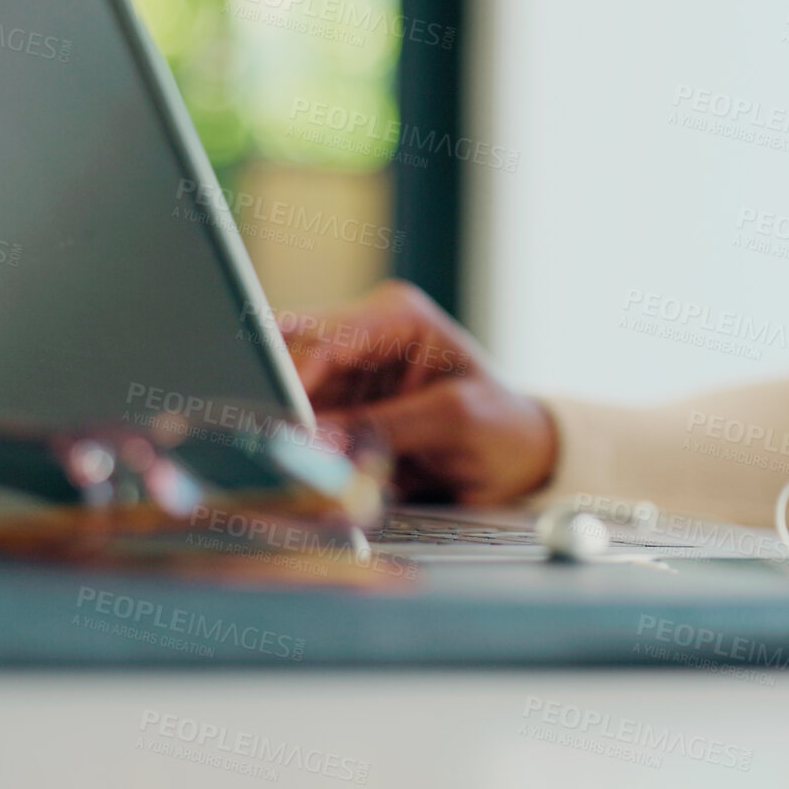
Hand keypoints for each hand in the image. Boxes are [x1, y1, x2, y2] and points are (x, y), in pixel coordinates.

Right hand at [280, 281, 557, 505]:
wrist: (515, 458)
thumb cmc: (500, 425)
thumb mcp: (456, 421)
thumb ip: (386, 428)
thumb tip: (319, 440)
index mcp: (397, 315)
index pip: (329, 338)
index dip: (296, 376)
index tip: (281, 416)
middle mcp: (362, 336)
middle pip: (292, 361)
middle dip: (280, 403)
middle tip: (273, 444)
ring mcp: (344, 375)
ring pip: (284, 397)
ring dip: (284, 431)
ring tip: (289, 466)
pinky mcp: (335, 412)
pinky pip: (298, 428)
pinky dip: (296, 450)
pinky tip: (300, 473)